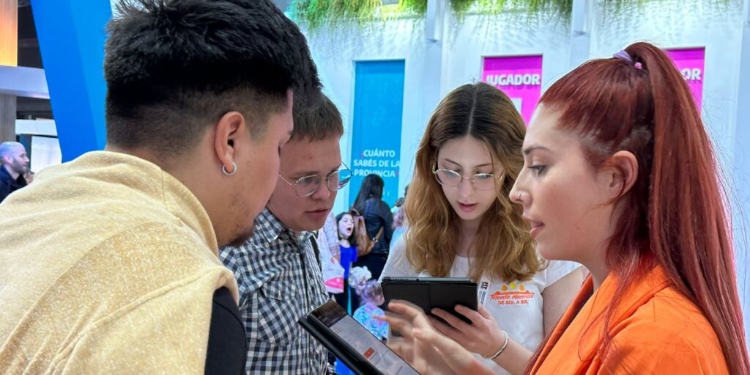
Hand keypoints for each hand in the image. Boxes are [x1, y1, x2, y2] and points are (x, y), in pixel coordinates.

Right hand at [378, 300, 493, 374]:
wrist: (464, 373)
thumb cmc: (461, 357)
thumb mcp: (447, 346)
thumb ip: (431, 338)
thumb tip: (415, 331)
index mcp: (430, 330)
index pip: (414, 314)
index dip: (402, 307)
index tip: (390, 304)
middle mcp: (423, 338)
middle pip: (403, 324)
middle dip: (390, 319)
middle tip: (376, 315)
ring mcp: (420, 349)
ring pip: (400, 339)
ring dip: (389, 335)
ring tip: (377, 332)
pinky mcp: (418, 360)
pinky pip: (402, 353)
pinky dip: (393, 350)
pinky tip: (386, 350)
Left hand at [430, 305, 505, 357]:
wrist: (495, 347)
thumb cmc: (491, 329)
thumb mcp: (489, 317)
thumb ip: (480, 308)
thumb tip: (468, 297)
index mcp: (483, 325)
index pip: (474, 317)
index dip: (465, 311)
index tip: (455, 305)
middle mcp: (475, 334)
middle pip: (458, 324)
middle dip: (445, 316)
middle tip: (434, 309)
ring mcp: (468, 342)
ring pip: (450, 333)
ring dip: (438, 325)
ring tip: (429, 317)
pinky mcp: (463, 347)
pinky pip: (449, 339)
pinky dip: (440, 333)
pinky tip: (433, 327)